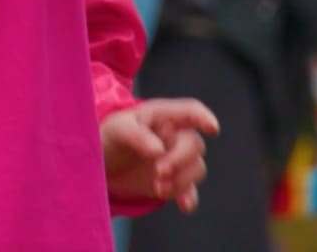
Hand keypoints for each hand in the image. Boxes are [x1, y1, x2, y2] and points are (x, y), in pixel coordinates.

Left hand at [101, 98, 218, 210]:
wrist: (103, 164)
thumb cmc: (111, 137)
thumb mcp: (117, 130)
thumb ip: (136, 135)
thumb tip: (158, 149)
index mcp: (163, 116)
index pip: (190, 111)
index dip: (204, 117)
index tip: (213, 129)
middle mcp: (174, 137)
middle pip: (194, 144)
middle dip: (180, 159)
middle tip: (159, 171)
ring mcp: (176, 160)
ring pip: (196, 168)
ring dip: (181, 180)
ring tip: (158, 187)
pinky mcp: (173, 183)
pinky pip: (190, 191)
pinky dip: (190, 198)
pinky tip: (184, 205)